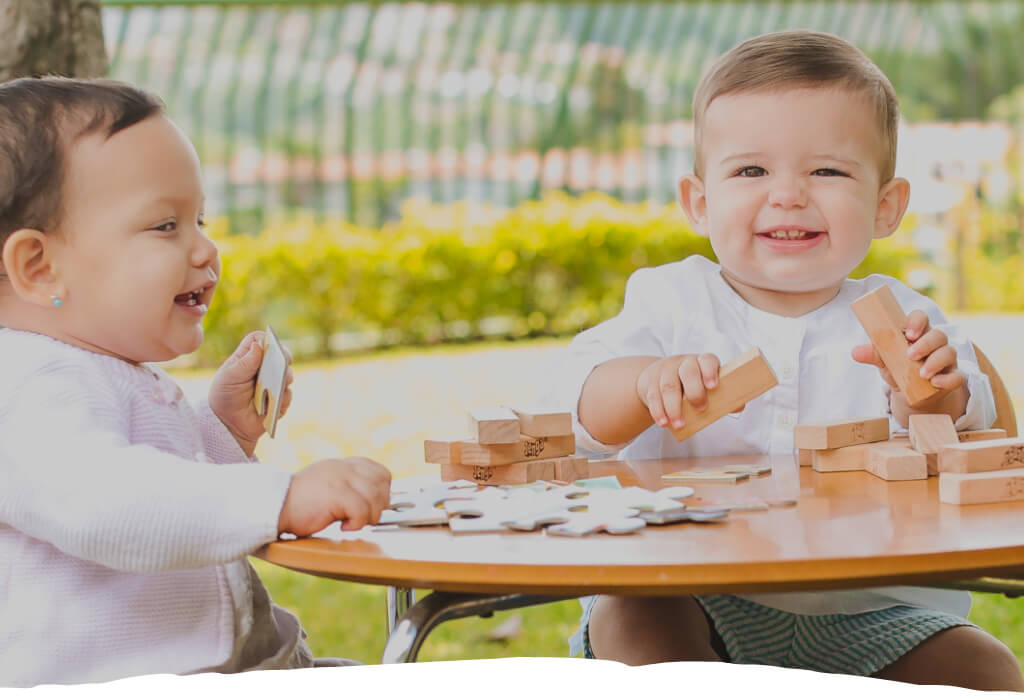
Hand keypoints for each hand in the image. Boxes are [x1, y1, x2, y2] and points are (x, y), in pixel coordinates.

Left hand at [209, 330, 293, 457]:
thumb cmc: (225, 397)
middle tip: (282, 364)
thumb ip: (245, 363)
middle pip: (281, 355)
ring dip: (283, 380)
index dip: (268, 340)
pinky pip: (288, 395)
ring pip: (289, 375)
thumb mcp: (230, 378)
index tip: (271, 346)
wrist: (228, 424)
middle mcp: (264, 368)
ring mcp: (274, 383)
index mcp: (249, 357)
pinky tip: (269, 406)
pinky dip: (281, 399)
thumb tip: (258, 346)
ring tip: (271, 389)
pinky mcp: (280, 399)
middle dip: (283, 359)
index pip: (261, 340)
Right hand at [278, 457, 392, 535]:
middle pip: (382, 483)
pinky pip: (362, 510)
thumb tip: (372, 499)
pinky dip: (358, 523)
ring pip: (376, 496)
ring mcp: (341, 479)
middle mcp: (344, 468)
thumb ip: (346, 485)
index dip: (383, 491)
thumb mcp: (326, 484)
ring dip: (369, 515)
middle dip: (379, 505)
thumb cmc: (298, 503)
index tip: (374, 506)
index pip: (380, 471)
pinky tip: (344, 526)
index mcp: (342, 465)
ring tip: (353, 522)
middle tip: (364, 518)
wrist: (275, 506)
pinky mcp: (337, 494)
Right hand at [636, 354, 739, 430]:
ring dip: (674, 408)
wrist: (658, 376)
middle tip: (701, 408)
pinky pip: (654, 396)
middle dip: (694, 392)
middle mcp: (683, 363)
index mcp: (701, 362)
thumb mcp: (705, 383)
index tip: (713, 386)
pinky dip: (658, 411)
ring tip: (680, 425)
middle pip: (687, 373)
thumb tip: (739, 407)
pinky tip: (663, 422)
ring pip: (668, 387)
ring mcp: (665, 371)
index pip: (707, 360)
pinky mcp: (650, 383)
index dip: (710, 372)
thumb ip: (723, 394)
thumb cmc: (691, 383)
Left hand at [851, 309, 964, 393]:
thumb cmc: (898, 369)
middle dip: (925, 344)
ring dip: (935, 362)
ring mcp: (946, 359)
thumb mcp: (885, 361)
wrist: (912, 394)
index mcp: (917, 333)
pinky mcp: (952, 376)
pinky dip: (948, 379)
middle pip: (938, 334)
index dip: (917, 321)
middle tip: (910, 355)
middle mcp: (935, 343)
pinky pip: (957, 376)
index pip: (921, 318)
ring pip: (949, 352)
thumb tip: (855, 352)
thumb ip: (874, 354)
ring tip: (921, 373)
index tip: (908, 333)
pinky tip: (935, 383)